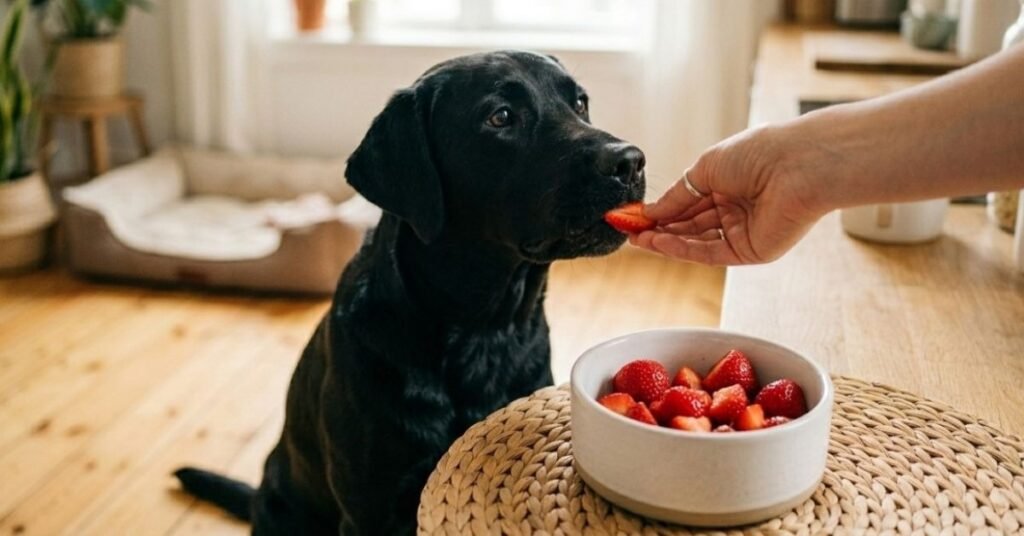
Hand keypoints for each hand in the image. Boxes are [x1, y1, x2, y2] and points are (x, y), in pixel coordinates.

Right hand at [630, 125, 830, 264]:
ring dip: (665, 241)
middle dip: (658, 229)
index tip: (633, 216)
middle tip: (629, 232)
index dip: (660, 210)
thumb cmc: (759, 154)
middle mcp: (735, 207)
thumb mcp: (705, 168)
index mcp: (728, 182)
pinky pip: (709, 252)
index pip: (687, 201)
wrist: (796, 166)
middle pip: (689, 224)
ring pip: (696, 241)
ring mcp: (743, 231)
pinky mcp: (750, 251)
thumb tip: (652, 211)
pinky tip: (659, 244)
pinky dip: (682, 249)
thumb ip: (677, 194)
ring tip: (637, 240)